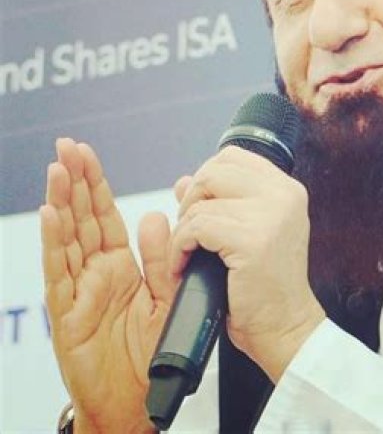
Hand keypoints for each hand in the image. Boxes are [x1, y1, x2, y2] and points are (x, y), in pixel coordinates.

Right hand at [40, 138, 176, 433]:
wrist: (141, 400)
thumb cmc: (151, 351)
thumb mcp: (166, 296)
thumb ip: (160, 257)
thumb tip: (154, 215)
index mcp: (120, 265)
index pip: (105, 215)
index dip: (95, 184)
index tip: (87, 154)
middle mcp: (96, 272)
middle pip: (81, 218)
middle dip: (74, 181)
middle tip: (67, 146)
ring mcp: (79, 291)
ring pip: (67, 238)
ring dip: (61, 202)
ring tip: (57, 169)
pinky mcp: (68, 314)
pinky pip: (60, 273)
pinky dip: (55, 244)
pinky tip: (51, 216)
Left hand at [170, 146, 325, 381]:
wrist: (286, 328)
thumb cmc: (266, 286)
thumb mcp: (249, 233)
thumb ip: (221, 202)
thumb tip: (184, 181)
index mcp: (287, 190)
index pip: (233, 157)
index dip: (206, 178)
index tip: (201, 207)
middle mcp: (283, 195)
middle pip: (214, 171)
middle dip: (191, 200)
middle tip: (189, 232)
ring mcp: (270, 215)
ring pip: (200, 202)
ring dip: (182, 230)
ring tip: (186, 255)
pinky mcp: (252, 240)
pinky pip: (196, 227)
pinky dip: (179, 248)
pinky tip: (184, 267)